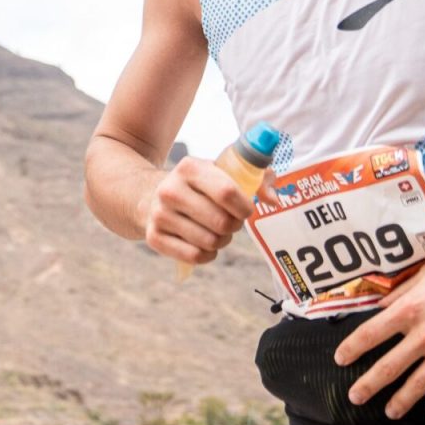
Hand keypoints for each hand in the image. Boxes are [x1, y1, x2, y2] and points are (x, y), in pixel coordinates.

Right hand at [137, 156, 252, 267]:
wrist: (150, 194)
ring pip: (210, 242)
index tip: (246, 209)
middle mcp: (170, 190)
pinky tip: (203, 243)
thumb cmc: (199, 185)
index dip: (244, 207)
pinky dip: (207, 254)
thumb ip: (257, 180)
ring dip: (222, 241)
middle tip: (230, 221)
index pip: (227, 192)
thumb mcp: (222, 172)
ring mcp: (159, 215)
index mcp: (190, 167)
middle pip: (221, 222)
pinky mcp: (154, 237)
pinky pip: (195, 256)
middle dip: (234, 226)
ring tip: (216, 231)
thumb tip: (274, 201)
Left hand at [331, 231, 424, 418]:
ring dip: (402, 401)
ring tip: (390, 412)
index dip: (352, 348)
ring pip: (419, 385)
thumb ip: (402, 293)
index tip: (340, 359)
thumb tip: (381, 306)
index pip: (371, 334)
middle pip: (390, 367)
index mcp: (411, 309)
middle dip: (369, 385)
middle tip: (355, 396)